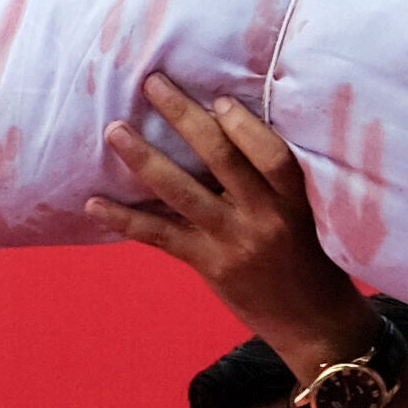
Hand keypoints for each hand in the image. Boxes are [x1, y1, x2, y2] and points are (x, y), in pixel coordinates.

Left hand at [89, 74, 359, 358]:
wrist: (313, 323)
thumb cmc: (311, 257)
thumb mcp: (308, 212)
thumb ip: (274, 179)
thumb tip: (228, 127)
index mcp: (296, 200)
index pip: (271, 154)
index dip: (243, 125)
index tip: (217, 98)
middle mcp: (264, 218)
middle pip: (220, 159)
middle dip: (183, 117)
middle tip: (152, 84)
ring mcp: (233, 243)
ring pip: (181, 192)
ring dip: (143, 158)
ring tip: (115, 130)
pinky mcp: (210, 266)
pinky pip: (160, 236)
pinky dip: (125, 219)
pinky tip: (93, 205)